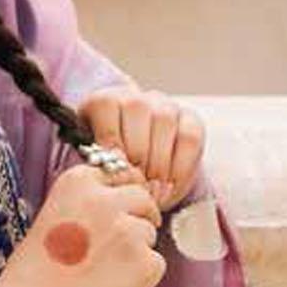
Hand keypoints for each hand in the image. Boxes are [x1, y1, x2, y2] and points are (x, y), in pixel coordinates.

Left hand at [77, 81, 205, 212]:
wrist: (136, 173)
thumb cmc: (110, 169)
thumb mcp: (96, 164)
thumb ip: (99, 160)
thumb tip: (108, 169)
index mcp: (104, 102)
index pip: (107, 106)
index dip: (110, 138)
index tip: (112, 168)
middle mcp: (136, 98)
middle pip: (138, 110)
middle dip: (136, 154)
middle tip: (135, 184)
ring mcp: (165, 106)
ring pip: (165, 121)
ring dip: (158, 161)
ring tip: (152, 189)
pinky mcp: (190, 121)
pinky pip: (190, 137)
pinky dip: (180, 166)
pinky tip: (169, 186)